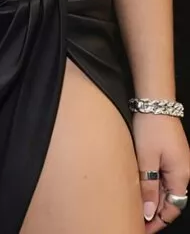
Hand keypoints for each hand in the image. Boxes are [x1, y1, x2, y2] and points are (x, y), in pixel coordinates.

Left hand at [133, 112, 189, 230]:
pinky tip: (142, 185)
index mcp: (181, 176)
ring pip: (167, 188)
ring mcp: (178, 161)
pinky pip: (164, 176)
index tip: (143, 228)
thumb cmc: (151, 127)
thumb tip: (149, 212)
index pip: (172, 209)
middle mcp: (183, 171)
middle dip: (155, 212)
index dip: (158, 222)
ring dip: (154, 199)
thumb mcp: (146, 159)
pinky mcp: (170, 153)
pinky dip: (154, 185)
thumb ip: (148, 187)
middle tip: (137, 220)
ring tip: (137, 206)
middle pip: (171, 200)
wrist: (155, 100)